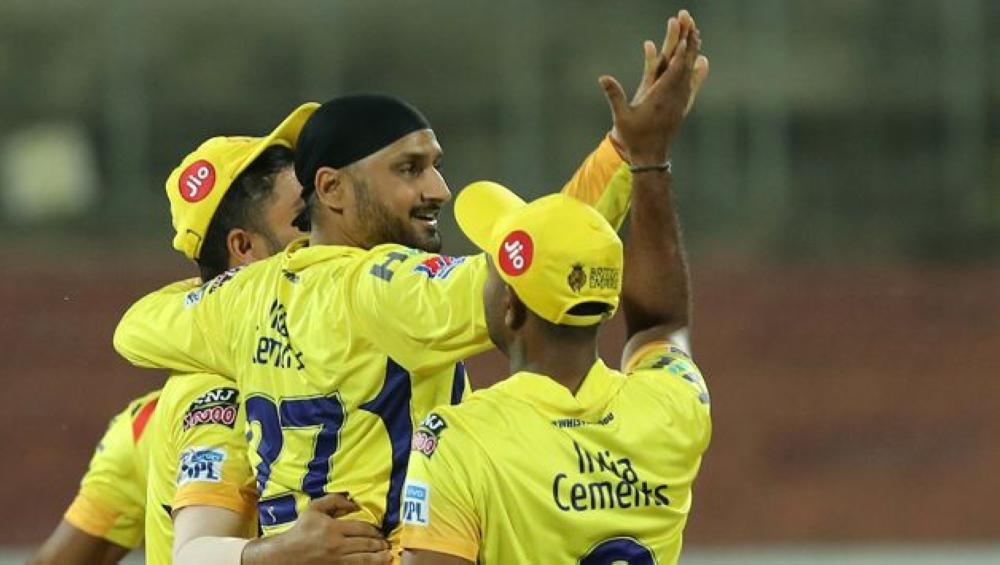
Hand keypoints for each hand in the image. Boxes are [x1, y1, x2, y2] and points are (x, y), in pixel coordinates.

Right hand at [243, 493, 390, 563]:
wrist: (286, 554)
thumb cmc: (301, 530)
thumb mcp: (314, 509)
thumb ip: (333, 501)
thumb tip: (353, 503)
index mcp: (335, 528)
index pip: (362, 528)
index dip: (375, 530)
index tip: (380, 531)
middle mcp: (338, 545)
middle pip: (366, 544)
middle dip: (380, 544)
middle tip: (387, 543)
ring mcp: (337, 560)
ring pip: (364, 559)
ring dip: (379, 558)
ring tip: (388, 556)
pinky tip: (374, 564)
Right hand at [606, 11, 707, 163]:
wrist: (651, 157)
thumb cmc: (635, 138)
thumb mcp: (621, 117)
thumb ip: (614, 95)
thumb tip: (603, 78)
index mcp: (661, 97)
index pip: (674, 70)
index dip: (680, 51)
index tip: (685, 33)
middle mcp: (675, 97)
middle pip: (685, 63)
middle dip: (688, 41)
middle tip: (690, 21)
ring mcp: (681, 100)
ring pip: (690, 70)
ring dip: (693, 50)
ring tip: (696, 32)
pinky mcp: (682, 105)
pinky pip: (692, 82)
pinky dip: (696, 68)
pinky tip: (701, 60)